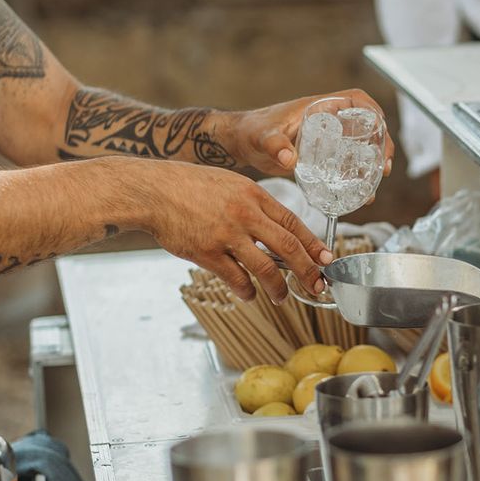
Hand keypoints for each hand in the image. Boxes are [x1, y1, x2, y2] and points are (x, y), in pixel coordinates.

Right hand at [143, 161, 332, 301]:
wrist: (153, 190)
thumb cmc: (191, 186)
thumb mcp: (231, 183)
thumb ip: (254, 204)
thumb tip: (277, 228)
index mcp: (254, 195)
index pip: (292, 222)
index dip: (313, 244)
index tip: (326, 259)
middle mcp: (245, 214)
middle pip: (287, 247)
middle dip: (307, 271)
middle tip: (317, 286)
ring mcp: (226, 234)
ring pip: (265, 268)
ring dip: (278, 288)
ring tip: (281, 297)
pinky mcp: (206, 253)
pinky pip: (235, 279)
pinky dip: (246, 291)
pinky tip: (249, 295)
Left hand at [224, 88, 394, 176]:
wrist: (241, 144)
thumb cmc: (251, 131)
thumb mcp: (262, 137)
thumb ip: (274, 145)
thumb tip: (288, 158)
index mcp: (320, 107)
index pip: (357, 100)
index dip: (374, 112)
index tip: (381, 130)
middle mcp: (328, 120)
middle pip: (366, 126)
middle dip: (381, 144)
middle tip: (383, 167)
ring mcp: (327, 139)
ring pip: (360, 147)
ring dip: (372, 164)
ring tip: (375, 184)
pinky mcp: (322, 156)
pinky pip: (346, 163)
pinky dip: (356, 177)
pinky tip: (358, 195)